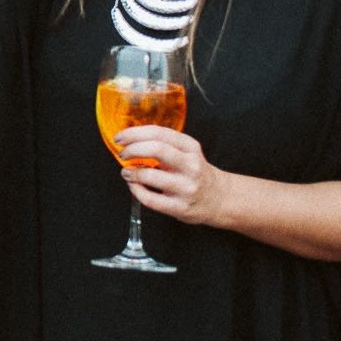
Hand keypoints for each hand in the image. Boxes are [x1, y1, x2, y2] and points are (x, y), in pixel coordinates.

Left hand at [114, 125, 231, 225]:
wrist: (220, 199)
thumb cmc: (195, 172)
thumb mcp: (187, 152)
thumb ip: (163, 143)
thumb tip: (130, 139)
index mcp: (190, 147)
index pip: (159, 133)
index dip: (134, 133)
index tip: (120, 137)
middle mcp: (191, 165)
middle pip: (156, 149)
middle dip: (132, 150)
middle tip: (123, 154)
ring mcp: (186, 188)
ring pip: (150, 175)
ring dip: (132, 172)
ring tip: (127, 172)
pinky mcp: (181, 207)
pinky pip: (150, 199)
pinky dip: (136, 191)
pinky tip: (134, 186)